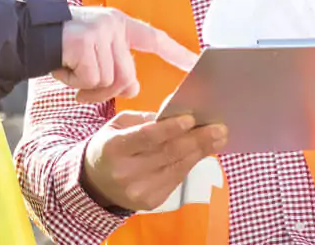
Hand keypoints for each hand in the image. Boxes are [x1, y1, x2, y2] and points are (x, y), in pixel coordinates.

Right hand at [55, 7, 197, 102]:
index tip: (198, 62)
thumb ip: (116, 65)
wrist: (28, 34)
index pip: (154, 38)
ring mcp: (98, 32)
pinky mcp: (84, 43)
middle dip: (106, 89)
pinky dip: (76, 84)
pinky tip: (64, 71)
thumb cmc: (62, 48)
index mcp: (118, 23)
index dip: (176, 52)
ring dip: (89, 88)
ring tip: (71, 75)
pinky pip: (91, 80)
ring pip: (109, 81)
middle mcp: (112, 24)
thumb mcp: (94, 52)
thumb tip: (134, 86)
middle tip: (83, 87)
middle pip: (127, 75)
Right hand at [82, 111, 227, 211]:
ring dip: (200, 152)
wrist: (96, 183)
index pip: (146, 137)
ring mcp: (139, 190)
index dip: (170, 128)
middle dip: (196, 139)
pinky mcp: (150, 202)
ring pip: (177, 168)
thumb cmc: (109, 145)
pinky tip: (201, 152)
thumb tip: (176, 112)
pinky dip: (190, 164)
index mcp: (113, 148)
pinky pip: (176, 179)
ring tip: (218, 138)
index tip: (191, 118)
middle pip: (167, 153)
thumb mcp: (118, 125)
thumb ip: (145, 119)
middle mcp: (126, 172)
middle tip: (218, 128)